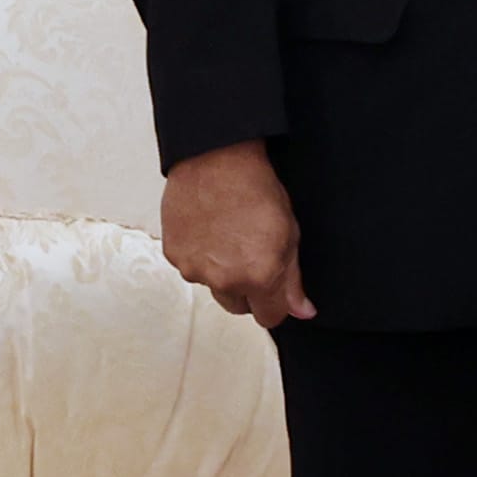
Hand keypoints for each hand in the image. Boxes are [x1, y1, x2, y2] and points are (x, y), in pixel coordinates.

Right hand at [162, 141, 310, 324]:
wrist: (215, 159)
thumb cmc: (255, 188)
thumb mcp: (289, 233)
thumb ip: (293, 280)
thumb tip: (302, 311)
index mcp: (259, 277)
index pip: (269, 317)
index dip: (276, 304)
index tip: (276, 291)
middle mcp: (224, 280)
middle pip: (239, 307)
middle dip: (248, 291)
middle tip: (252, 256)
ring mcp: (195, 269)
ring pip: (214, 287)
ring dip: (222, 272)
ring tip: (229, 237)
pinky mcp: (174, 255)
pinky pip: (191, 268)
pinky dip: (200, 256)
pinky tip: (210, 231)